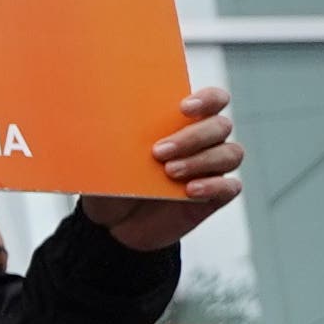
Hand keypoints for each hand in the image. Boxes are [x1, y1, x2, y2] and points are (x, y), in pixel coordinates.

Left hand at [77, 88, 242, 251]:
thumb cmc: (115, 181)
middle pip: (220, 126)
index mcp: (183, 123)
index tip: (183, 108)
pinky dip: (213, 186)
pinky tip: (190, 190)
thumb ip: (112, 138)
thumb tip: (94, 119)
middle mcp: (204, 142)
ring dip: (200, 160)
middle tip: (159, 151)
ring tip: (169, 172)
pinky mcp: (215, 196)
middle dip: (192, 136)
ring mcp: (212, 169)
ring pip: (230, 153)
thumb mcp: (108, 159)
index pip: (213, 99)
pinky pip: (229, 186)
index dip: (207, 99)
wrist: (114, 224)